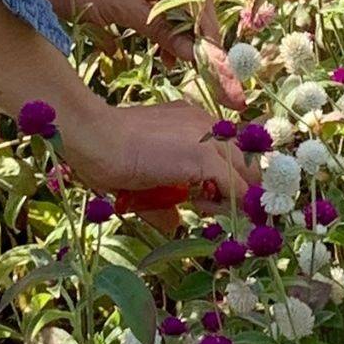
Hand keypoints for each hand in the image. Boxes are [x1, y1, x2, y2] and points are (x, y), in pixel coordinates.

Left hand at [49, 0, 245, 109]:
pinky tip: (169, 57)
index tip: (215, 57)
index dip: (204, 27)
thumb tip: (193, 54)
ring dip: (183, 37)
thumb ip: (157, 28)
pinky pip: (160, 14)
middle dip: (199, 34)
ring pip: (177, 10)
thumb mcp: (117, 7)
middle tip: (210, 66)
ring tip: (187, 65)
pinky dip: (166, 35)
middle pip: (190, 1)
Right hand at [58, 97, 257, 214]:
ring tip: (212, 212)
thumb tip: (173, 223)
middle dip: (242, 188)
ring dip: (238, 199)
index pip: (231, 148)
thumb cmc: (108, 153)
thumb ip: (165, 194)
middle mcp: (207, 123)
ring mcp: (209, 138)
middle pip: (247, 159)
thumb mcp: (145, 172)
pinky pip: (236, 190)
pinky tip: (212, 214)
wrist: (96, 138)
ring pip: (246, 174)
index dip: (231, 176)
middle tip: (223, 211)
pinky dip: (234, 208)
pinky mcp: (206, 158)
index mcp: (193, 120)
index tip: (219, 199)